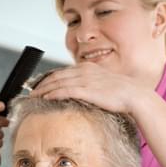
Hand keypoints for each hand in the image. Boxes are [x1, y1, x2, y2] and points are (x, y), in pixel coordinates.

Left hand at [31, 62, 146, 114]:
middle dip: (41, 84)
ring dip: (43, 89)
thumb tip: (81, 93)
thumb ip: (90, 85)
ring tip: (33, 96)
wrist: (134, 95)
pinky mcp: (87, 90)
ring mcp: (85, 79)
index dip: (48, 78)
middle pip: (56, 76)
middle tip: (31, 92)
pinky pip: (65, 90)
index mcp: (87, 68)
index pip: (62, 72)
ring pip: (57, 82)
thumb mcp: (103, 84)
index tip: (39, 85)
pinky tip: (45, 98)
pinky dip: (53, 94)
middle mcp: (84, 70)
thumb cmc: (121, 93)